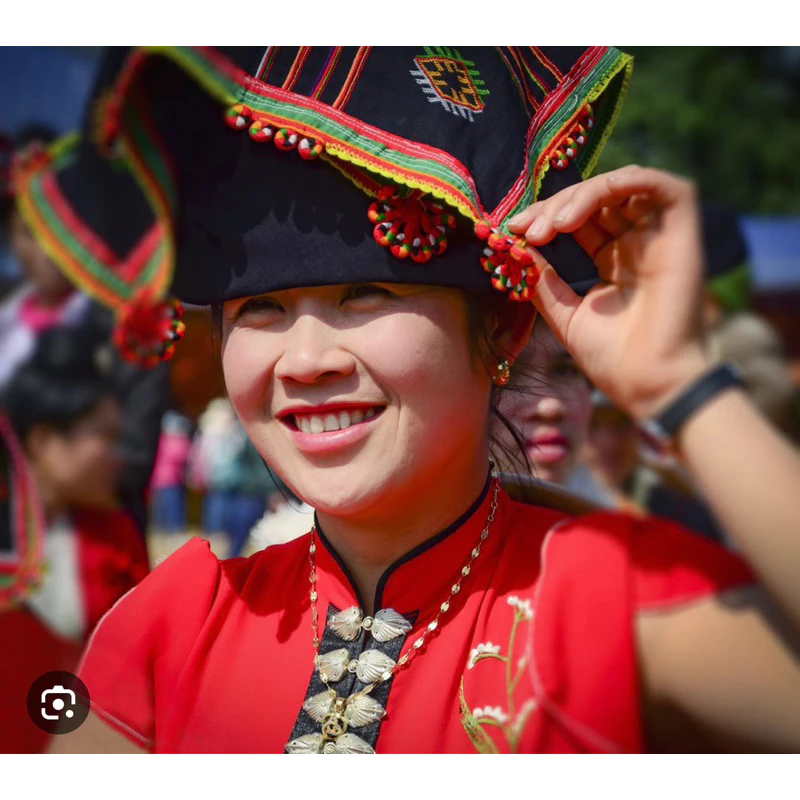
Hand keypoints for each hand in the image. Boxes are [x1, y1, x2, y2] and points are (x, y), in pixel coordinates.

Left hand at [509, 166, 711, 419]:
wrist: (648, 384)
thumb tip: (517, 249)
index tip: (513, 232)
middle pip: (597, 198)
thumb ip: (544, 281)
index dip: (546, 218)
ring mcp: (662, 236)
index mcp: (615, 261)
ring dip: (580, 195)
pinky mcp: (685, 230)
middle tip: (526, 228)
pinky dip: (617, 184)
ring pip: (623, 185)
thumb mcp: (565, 315)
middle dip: (556, 206)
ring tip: (551, 226)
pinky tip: (579, 211)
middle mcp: (639, 243)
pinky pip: (659, 184)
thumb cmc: (612, 359)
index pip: (580, 220)